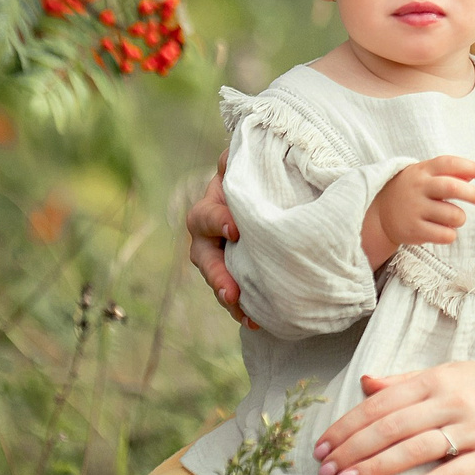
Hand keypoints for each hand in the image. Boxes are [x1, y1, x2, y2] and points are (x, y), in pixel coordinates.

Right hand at [185, 158, 257, 328]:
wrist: (270, 193)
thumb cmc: (256, 175)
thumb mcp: (248, 163)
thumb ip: (242, 156)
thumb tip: (234, 152)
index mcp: (210, 207)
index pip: (207, 216)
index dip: (218, 221)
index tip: (236, 229)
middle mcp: (208, 236)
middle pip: (204, 258)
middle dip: (217, 276)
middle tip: (232, 291)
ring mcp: (221, 258)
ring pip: (217, 281)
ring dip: (228, 298)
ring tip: (245, 313)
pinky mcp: (237, 274)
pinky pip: (235, 294)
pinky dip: (244, 309)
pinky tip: (258, 322)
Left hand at [313, 358, 474, 474]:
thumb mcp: (451, 374)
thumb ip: (407, 381)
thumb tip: (366, 382)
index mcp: (437, 379)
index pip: (380, 404)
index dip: (347, 426)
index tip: (321, 447)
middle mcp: (452, 400)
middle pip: (390, 427)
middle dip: (352, 450)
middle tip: (324, 472)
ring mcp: (474, 428)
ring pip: (414, 448)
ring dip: (374, 467)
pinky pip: (452, 473)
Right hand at [363, 156, 474, 265]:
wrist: (380, 213)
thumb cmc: (412, 191)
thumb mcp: (426, 175)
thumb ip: (451, 173)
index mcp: (423, 171)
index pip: (449, 163)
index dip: (472, 166)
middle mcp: (418, 188)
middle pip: (452, 187)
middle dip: (472, 193)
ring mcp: (415, 209)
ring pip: (454, 215)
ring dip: (460, 218)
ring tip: (453, 217)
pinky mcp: (413, 230)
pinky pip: (446, 235)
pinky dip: (451, 233)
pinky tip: (443, 230)